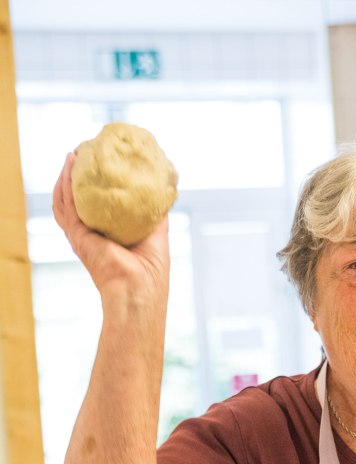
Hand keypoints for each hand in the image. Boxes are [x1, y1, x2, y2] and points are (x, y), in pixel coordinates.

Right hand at [52, 152, 169, 301]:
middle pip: (77, 202)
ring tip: (73, 155)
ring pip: (66, 201)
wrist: (139, 291)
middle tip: (84, 153)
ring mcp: (82, 237)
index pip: (97, 207)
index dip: (96, 186)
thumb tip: (163, 188)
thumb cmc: (151, 272)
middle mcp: (92, 236)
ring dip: (66, 177)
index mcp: (108, 236)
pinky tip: (69, 166)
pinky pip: (66, 206)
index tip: (101, 164)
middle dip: (77, 178)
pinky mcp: (77, 237)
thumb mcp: (157, 232)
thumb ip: (155, 211)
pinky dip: (65, 185)